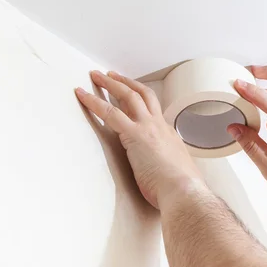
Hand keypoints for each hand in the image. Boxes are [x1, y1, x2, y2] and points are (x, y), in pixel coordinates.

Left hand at [75, 70, 202, 208]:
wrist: (184, 191)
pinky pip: (110, 113)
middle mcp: (159, 126)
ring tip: (96, 76)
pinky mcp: (134, 135)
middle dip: (126, 83)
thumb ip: (167, 167)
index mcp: (169, 135)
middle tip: (112, 75)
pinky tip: (82, 95)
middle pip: (143, 95)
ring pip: (127, 97)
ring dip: (110, 84)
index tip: (131, 94)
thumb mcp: (176, 172)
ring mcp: (148, 128)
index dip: (141, 100)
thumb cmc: (180, 189)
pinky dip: (93, 102)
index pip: (153, 110)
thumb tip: (163, 174)